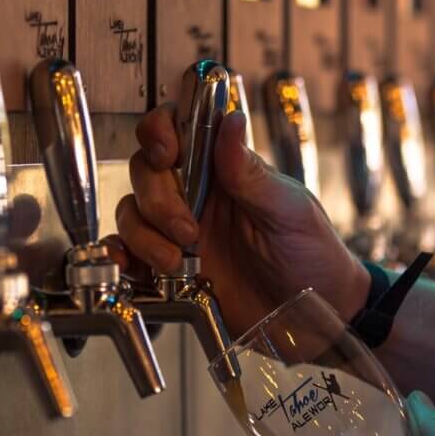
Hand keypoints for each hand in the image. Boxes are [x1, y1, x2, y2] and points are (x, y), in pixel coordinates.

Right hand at [113, 107, 369, 337]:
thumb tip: (231, 120)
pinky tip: (132, 266)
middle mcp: (197, 194)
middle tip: (190, 232)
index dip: (160, 130)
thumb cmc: (312, 254)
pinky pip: (129, 253)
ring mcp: (179, 231)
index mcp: (225, 169)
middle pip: (146, 172)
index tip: (167, 153)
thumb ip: (250, 171)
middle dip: (158, 201)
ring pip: (132, 213)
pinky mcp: (169, 269)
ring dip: (145, 236)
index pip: (178, 128)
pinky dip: (121, 256)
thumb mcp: (287, 210)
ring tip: (178, 263)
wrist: (314, 315)